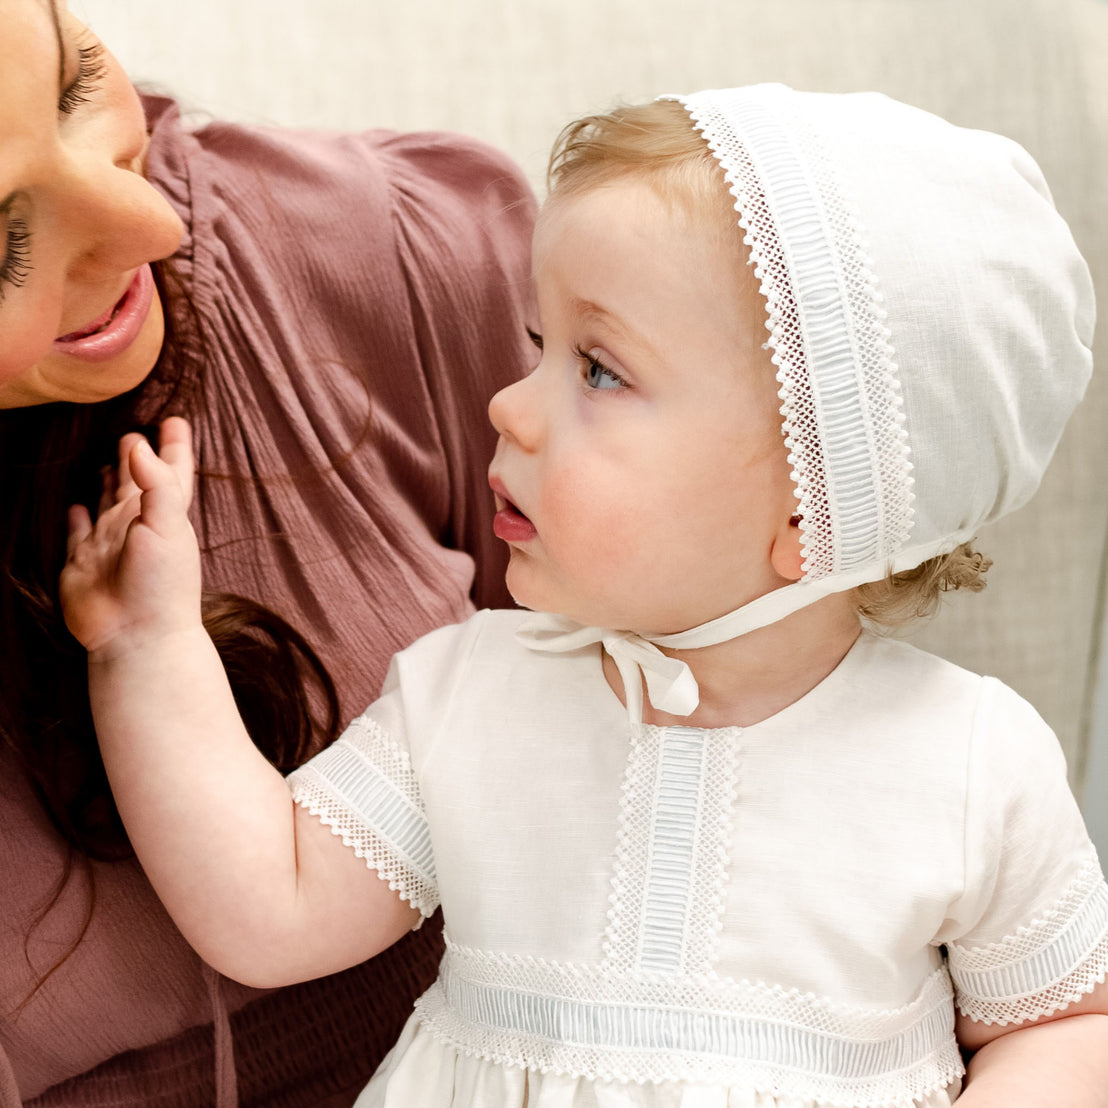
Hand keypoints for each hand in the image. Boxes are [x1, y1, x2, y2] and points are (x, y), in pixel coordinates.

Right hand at [61, 418, 200, 657]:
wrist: (136, 635)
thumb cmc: (161, 583)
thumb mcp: (168, 525)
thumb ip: (156, 484)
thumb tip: (140, 445)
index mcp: (163, 513)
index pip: (171, 470)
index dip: (174, 445)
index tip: (177, 418)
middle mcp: (136, 525)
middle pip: (136, 481)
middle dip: (136, 456)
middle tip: (133, 431)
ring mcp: (109, 544)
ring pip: (106, 502)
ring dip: (107, 481)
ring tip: (105, 459)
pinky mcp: (83, 563)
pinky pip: (78, 533)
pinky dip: (77, 518)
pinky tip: (77, 505)